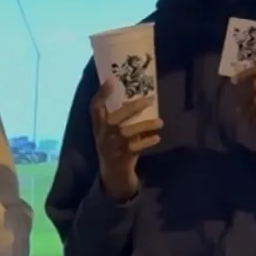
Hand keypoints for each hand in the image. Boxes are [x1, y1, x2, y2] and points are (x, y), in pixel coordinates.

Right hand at [91, 80, 162, 201]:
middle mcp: (102, 135)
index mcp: (98, 126)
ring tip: (160, 122)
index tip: (111, 80)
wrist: (113, 175)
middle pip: (114, 118)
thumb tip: (141, 98)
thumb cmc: (116, 147)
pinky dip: (147, 142)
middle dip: (132, 108)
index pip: (94, 107)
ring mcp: (111, 147)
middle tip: (150, 100)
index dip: (101, 94)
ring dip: (145, 126)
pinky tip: (156, 138)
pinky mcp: (121, 158)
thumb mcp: (112, 132)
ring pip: (127, 132)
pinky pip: (136, 147)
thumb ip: (120, 118)